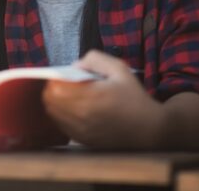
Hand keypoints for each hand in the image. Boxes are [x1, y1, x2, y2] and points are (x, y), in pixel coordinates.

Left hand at [42, 50, 164, 148]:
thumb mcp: (120, 69)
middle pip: (49, 100)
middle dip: (54, 88)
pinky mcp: (81, 140)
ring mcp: (80, 131)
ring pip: (53, 113)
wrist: (149, 130)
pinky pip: (61, 125)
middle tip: (66, 83)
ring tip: (71, 96)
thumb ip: (95, 59)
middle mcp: (81, 116)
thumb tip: (75, 65)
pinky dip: (63, 115)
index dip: (55, 78)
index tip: (66, 75)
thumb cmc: (134, 98)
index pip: (54, 87)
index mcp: (90, 96)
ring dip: (57, 102)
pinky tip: (77, 109)